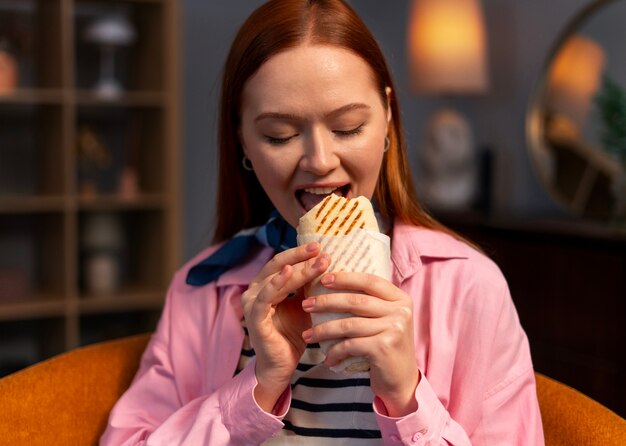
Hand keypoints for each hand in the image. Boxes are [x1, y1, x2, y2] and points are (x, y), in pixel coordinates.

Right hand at [241, 242, 329, 411]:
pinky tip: (289, 273)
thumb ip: (310, 286)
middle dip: (300, 255)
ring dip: (299, 269)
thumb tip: (330, 263)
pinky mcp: (254, 317)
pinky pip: (265, 297)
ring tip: (318, 260)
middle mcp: (256, 289)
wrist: (282, 365)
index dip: (302, 253)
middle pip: (279, 264)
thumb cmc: (294, 334)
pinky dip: (277, 283)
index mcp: (267, 284)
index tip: (322, 246)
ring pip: (276, 278)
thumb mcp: (306, 305)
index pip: (285, 262)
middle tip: (320, 248)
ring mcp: (252, 302)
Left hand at [301, 271, 419, 416]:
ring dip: (323, 329)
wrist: (401, 381)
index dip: (345, 278)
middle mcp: (400, 311)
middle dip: (326, 302)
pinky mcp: (384, 348)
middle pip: (355, 301)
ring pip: (349, 324)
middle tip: (306, 305)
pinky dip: (335, 351)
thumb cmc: (386, 346)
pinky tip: (326, 358)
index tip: (323, 279)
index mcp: (400, 298)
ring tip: (307, 335)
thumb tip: (334, 283)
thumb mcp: (385, 319)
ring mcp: (394, 329)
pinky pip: (350, 345)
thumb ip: (371, 303)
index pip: (369, 281)